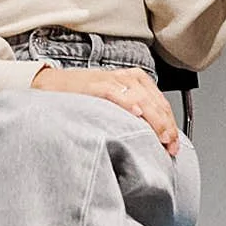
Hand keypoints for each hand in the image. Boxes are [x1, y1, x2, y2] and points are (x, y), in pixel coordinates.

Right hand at [32, 65, 180, 156]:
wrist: (51, 84)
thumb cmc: (84, 96)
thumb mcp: (116, 104)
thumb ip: (134, 115)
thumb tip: (154, 138)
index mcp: (138, 81)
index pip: (162, 104)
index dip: (171, 126)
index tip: (174, 146)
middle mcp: (129, 78)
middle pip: (156, 104)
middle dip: (166, 128)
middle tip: (170, 147)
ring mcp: (113, 79)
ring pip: (143, 99)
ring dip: (154, 120)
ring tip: (161, 137)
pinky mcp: (96, 84)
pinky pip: (116, 93)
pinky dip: (128, 103)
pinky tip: (137, 114)